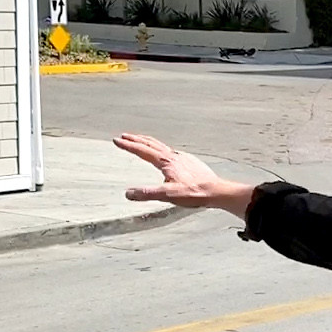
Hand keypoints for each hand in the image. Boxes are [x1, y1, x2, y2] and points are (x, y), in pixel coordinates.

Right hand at [114, 133, 255, 217]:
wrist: (215, 190)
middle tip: (124, 136)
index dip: (128, 145)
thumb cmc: (193, 193)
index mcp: (165, 161)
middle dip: (136, 139)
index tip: (116, 140)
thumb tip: (128, 193)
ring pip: (161, 146)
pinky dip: (161, 148)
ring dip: (148, 142)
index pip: (142, 151)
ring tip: (141, 141)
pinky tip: (165, 155)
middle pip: (151, 144)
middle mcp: (173, 156)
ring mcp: (182, 157)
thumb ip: (147, 193)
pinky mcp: (189, 162)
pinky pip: (171, 151)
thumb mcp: (167, 195)